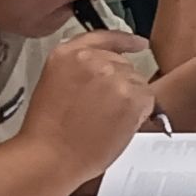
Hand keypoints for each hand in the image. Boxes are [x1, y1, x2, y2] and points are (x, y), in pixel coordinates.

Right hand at [20, 29, 158, 178]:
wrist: (50, 157)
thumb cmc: (48, 134)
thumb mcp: (54, 86)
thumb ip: (79, 72)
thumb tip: (105, 75)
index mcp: (67, 54)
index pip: (104, 37)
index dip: (124, 41)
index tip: (137, 43)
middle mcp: (91, 60)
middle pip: (124, 65)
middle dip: (120, 86)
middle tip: (105, 111)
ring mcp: (113, 76)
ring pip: (137, 83)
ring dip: (129, 100)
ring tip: (105, 121)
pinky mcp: (131, 96)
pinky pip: (147, 100)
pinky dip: (139, 113)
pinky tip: (117, 125)